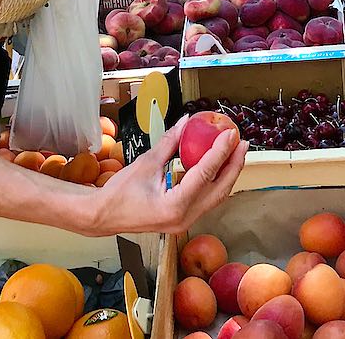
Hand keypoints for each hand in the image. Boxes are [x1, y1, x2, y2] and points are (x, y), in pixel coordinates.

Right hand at [86, 116, 247, 235]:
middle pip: (219, 190)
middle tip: (241, 142)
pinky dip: (214, 182)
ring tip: (234, 152)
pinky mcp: (183, 219)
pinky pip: (206, 200)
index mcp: (175, 206)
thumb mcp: (146, 163)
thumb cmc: (119, 193)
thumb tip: (187, 122)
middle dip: (234, 165)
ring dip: (227, 174)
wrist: (103, 216)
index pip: (205, 174)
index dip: (220, 152)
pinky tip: (218, 166)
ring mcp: (185, 222)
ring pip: (216, 197)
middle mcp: (184, 218)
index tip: (231, 134)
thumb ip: (170, 143)